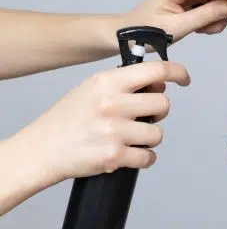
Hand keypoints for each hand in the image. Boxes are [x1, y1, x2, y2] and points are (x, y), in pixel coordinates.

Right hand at [14, 61, 189, 184]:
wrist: (41, 150)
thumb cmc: (68, 119)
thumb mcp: (93, 90)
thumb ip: (127, 84)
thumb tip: (162, 81)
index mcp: (107, 82)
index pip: (156, 70)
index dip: (177, 72)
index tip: (184, 79)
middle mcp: (112, 104)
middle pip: (163, 104)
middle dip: (157, 113)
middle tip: (140, 118)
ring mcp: (113, 131)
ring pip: (158, 134)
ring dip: (148, 139)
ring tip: (126, 139)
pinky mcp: (114, 156)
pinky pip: (148, 157)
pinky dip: (142, 159)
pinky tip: (127, 155)